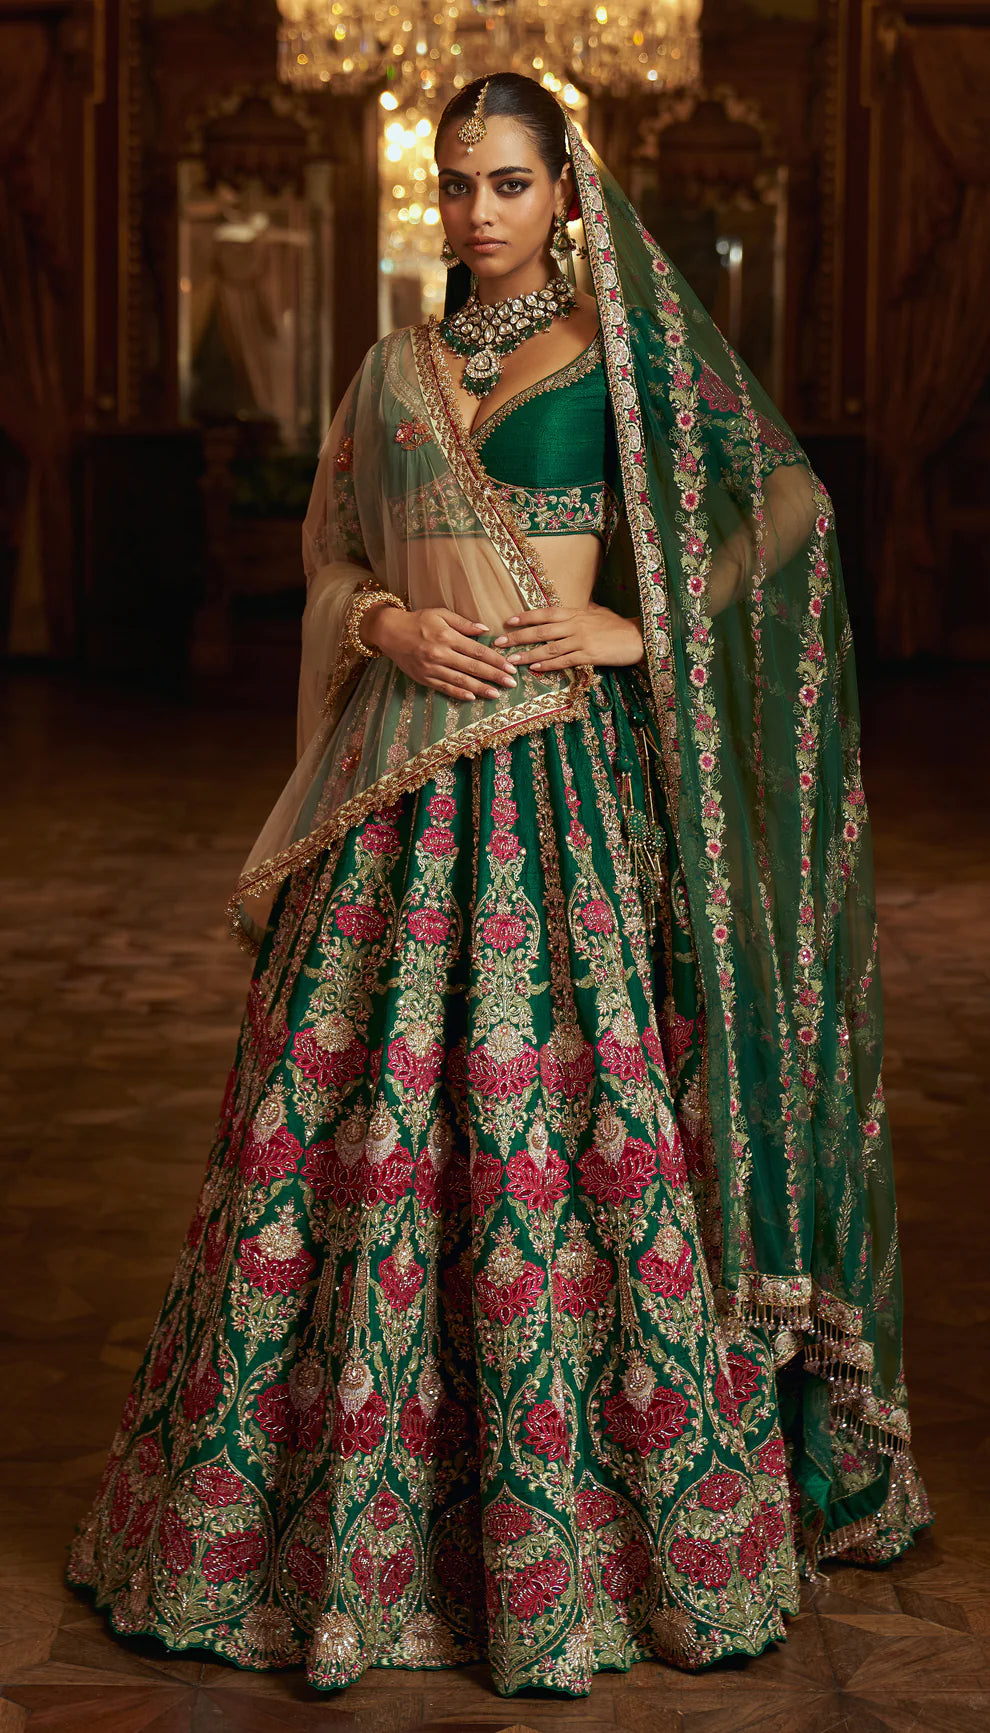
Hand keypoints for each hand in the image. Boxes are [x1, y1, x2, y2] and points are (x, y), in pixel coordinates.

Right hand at [362, 605, 519, 701]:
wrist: (390, 632)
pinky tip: (472, 697)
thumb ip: (463, 623)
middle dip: (494, 676)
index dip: (496, 660)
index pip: (477, 650)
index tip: (510, 667)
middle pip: (473, 667)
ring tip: (496, 694)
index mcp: (447, 636)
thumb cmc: (418, 620)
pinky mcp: (424, 678)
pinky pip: (444, 687)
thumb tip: (486, 631)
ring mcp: (431, 668)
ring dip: (480, 688)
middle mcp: (440, 653)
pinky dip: (459, 693)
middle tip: (511, 683)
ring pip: (460, 681)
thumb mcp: (440, 614)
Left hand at [493, 602, 643, 671]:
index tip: (508, 621)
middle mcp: (575, 625)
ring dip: (528, 655)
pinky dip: (548, 665)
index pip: (545, 613)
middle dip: (517, 637)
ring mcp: (582, 640)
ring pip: (549, 648)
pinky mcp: (589, 655)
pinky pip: (564, 661)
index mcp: (575, 613)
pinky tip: (535, 669)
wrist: (638, 637)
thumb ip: (581, 610)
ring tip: (512, 661)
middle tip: (499, 643)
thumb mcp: (597, 613)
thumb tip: (572, 606)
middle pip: (541, 630)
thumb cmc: (618, 626)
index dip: (525, 616)